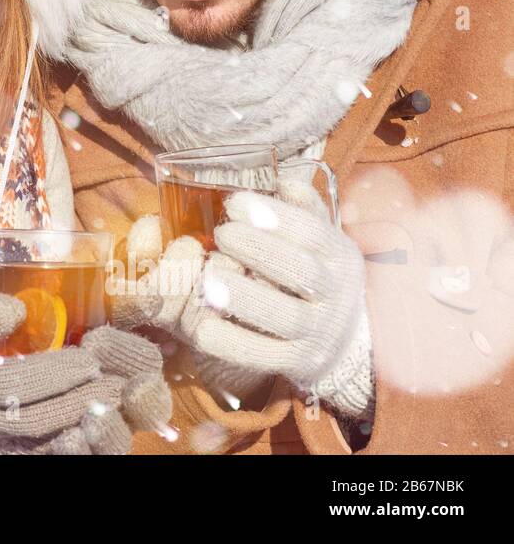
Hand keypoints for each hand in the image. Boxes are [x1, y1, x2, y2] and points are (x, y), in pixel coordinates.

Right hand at [0, 276, 170, 448]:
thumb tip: (16, 313)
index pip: (12, 383)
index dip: (55, 373)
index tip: (91, 356)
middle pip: (32, 419)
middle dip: (79, 402)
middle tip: (117, 382)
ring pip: (35, 436)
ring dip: (77, 419)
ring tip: (112, 397)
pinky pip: (31, 442)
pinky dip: (63, 431)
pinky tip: (88, 413)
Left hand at [185, 177, 372, 417]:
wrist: (343, 342)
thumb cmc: (316, 274)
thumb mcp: (320, 241)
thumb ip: (304, 211)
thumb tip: (285, 182)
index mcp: (339, 256)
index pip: (314, 233)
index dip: (276, 217)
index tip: (235, 203)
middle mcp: (335, 296)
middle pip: (302, 273)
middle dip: (259, 250)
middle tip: (222, 234)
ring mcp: (318, 333)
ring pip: (284, 317)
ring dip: (244, 297)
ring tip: (209, 279)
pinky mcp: (298, 363)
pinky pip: (263, 355)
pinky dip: (231, 341)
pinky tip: (202, 324)